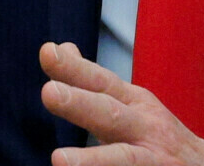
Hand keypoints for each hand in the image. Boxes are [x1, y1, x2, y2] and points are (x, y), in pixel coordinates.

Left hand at [40, 42, 203, 165]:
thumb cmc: (156, 134)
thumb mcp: (130, 102)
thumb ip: (92, 81)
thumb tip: (58, 49)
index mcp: (134, 105)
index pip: (101, 81)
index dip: (75, 69)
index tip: (47, 52)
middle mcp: (146, 130)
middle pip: (111, 115)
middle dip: (80, 104)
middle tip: (48, 93)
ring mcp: (155, 160)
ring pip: (125, 160)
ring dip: (93, 161)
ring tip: (58, 160)